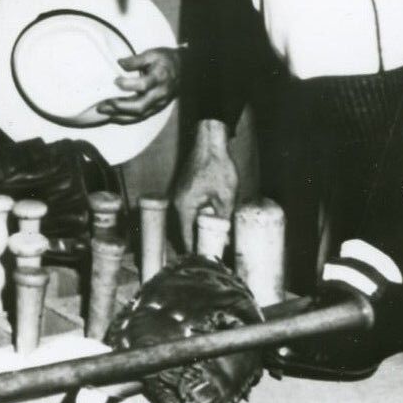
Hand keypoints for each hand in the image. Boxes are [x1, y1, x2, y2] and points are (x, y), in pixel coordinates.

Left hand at [96, 47, 180, 123]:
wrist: (184, 71)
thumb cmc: (165, 60)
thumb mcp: (153, 54)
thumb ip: (136, 59)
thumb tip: (119, 63)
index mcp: (159, 78)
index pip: (143, 85)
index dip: (128, 85)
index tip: (115, 80)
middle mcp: (159, 94)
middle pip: (139, 106)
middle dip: (118, 107)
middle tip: (101, 105)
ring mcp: (158, 104)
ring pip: (138, 115)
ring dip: (118, 115)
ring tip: (102, 110)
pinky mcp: (155, 109)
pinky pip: (139, 117)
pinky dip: (125, 118)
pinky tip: (112, 116)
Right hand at [172, 119, 239, 249]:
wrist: (210, 141)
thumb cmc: (217, 166)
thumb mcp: (226, 197)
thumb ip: (224, 220)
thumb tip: (226, 241)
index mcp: (183, 207)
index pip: (185, 237)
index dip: (195, 251)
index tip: (206, 261)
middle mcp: (176, 203)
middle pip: (185, 230)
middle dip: (198, 241)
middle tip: (214, 251)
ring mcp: (179, 195)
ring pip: (188, 220)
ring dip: (200, 229)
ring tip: (215, 239)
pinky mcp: (184, 190)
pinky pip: (189, 210)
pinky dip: (199, 217)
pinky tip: (213, 220)